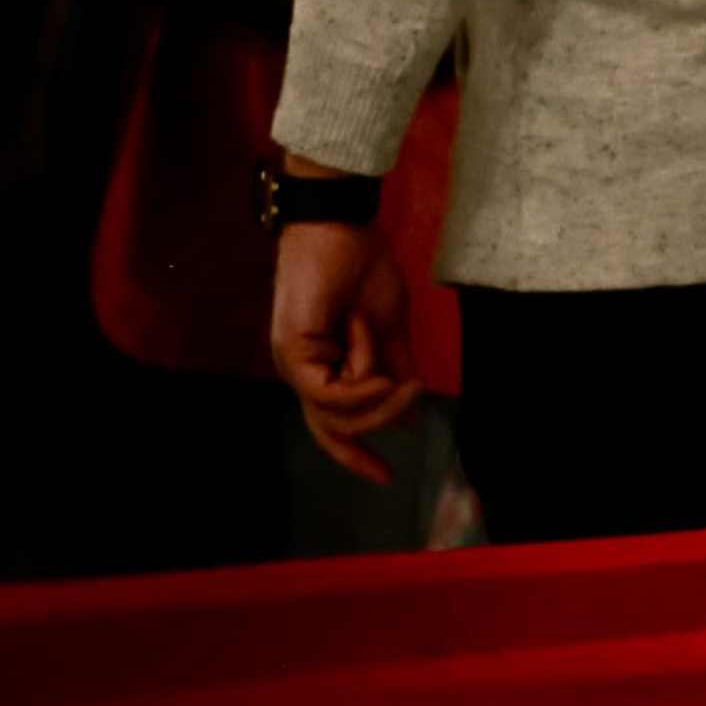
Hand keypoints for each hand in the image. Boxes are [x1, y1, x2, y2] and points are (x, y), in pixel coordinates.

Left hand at [271, 216, 422, 481]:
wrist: (344, 227)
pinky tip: (380, 369)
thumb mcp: (391, 330)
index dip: (356, 456)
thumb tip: (411, 416)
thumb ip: (396, 370)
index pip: (332, 426)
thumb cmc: (364, 268)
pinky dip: (361, 384)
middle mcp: (302, 372)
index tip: (387, 478)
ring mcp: (293, 364)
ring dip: (376, 393)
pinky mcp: (292, 352)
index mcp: (322, 368)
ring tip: (392, 357)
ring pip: (336, 415)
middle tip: (413, 392)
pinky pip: (330, 393)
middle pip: (334, 429)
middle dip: (379, 424)